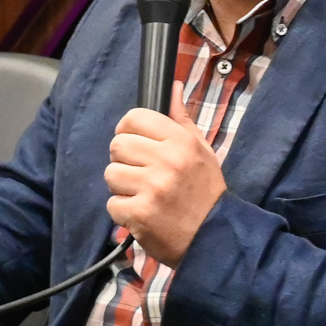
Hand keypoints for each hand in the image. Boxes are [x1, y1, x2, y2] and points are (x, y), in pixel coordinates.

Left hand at [105, 91, 224, 266]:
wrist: (214, 237)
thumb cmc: (205, 191)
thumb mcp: (201, 150)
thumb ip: (182, 119)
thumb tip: (173, 88)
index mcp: (180, 141)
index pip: (134, 118)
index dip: (129, 130)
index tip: (136, 144)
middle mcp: (166, 161)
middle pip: (117, 145)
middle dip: (124, 160)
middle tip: (141, 173)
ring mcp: (151, 188)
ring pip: (111, 174)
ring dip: (122, 187)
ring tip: (142, 195)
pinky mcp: (139, 214)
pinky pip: (112, 203)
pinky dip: (123, 212)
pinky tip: (142, 213)